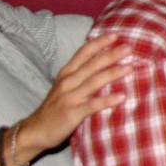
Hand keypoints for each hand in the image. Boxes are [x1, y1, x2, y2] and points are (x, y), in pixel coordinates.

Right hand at [21, 34, 131, 154]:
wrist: (36, 130)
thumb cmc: (55, 107)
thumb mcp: (65, 86)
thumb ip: (80, 74)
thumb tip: (103, 62)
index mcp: (67, 73)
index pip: (83, 53)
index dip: (99, 43)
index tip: (115, 34)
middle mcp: (68, 82)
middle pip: (92, 64)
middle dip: (111, 54)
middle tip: (129, 47)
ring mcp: (70, 97)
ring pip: (93, 82)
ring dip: (112, 73)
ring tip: (130, 67)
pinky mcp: (72, 113)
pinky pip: (92, 105)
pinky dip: (107, 100)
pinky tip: (122, 97)